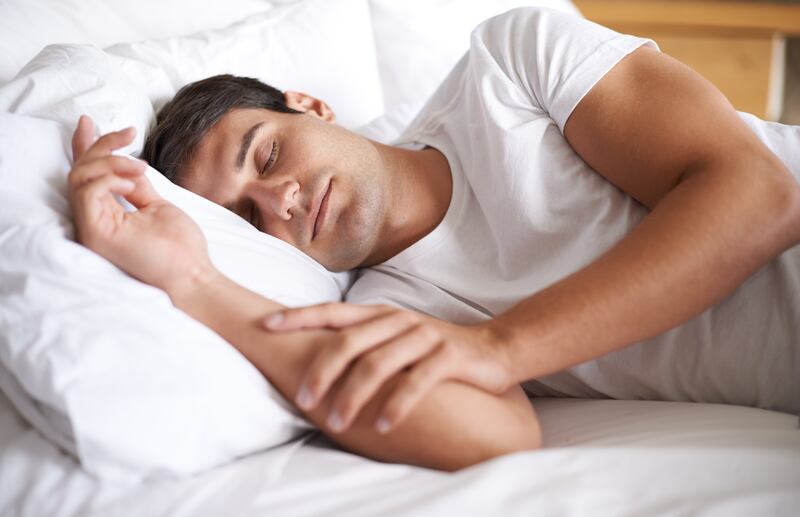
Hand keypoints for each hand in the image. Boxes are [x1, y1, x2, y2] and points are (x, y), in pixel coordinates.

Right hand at [68, 115, 215, 298]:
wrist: (193, 275)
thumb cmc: (180, 247)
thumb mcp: (157, 206)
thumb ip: (137, 186)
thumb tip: (128, 164)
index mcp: (107, 215)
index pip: (88, 176)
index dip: (86, 147)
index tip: (89, 121)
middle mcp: (93, 221)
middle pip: (80, 172)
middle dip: (102, 145)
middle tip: (129, 135)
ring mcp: (92, 229)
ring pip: (81, 178)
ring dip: (111, 162)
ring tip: (141, 168)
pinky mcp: (95, 233)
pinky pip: (88, 191)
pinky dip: (110, 178)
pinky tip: (133, 183)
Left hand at [262, 303, 514, 433]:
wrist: (493, 348)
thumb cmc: (433, 349)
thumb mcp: (396, 338)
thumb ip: (364, 343)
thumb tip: (317, 360)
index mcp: (381, 315)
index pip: (333, 312)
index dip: (299, 317)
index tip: (267, 327)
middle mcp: (398, 321)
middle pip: (349, 340)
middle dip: (322, 370)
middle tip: (303, 399)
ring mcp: (424, 336)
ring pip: (379, 363)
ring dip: (354, 395)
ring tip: (337, 422)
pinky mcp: (448, 357)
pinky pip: (417, 381)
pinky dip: (397, 404)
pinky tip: (383, 426)